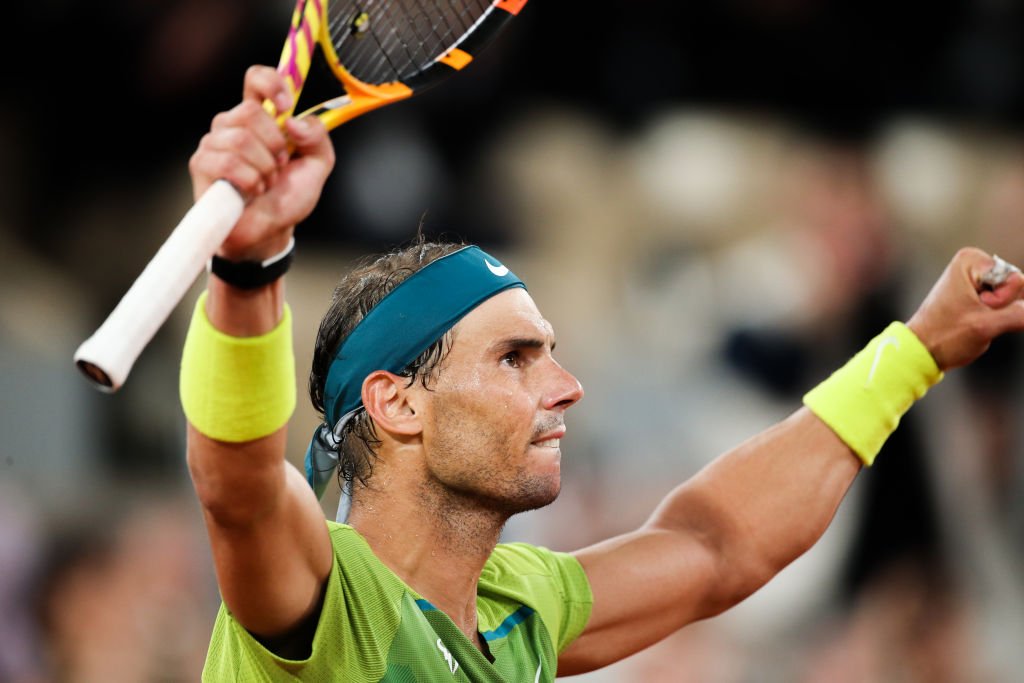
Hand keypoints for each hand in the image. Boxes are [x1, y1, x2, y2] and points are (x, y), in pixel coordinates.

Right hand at [188, 65, 335, 260]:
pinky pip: (226, 161)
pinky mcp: (201, 164)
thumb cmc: (287, 197)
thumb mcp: (317, 165)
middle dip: (274, 144)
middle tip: (279, 166)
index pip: (255, 78)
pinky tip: (251, 192)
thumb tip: (294, 122)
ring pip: (241, 139)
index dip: (270, 83)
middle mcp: (233, 124)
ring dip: (264, 168)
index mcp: (261, 117)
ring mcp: (214, 142)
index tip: (285, 105)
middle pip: (250, 111)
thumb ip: (317, 137)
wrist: (270, 231)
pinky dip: (248, 180)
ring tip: (265, 183)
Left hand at [907, 247, 1023, 370]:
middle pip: (1016, 286)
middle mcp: (974, 264)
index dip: (1001, 300)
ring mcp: (977, 279)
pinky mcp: (979, 293)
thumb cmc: (946, 336)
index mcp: (971, 260)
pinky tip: (975, 321)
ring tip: (971, 319)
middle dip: (1002, 307)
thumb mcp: (987, 326)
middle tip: (972, 316)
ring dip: (999, 314)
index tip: (974, 308)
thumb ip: (1019, 314)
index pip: (1015, 279)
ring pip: (1013, 298)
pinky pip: (1006, 305)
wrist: (922, 350)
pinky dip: (997, 317)